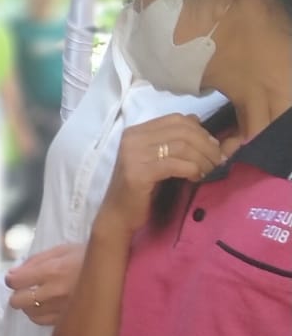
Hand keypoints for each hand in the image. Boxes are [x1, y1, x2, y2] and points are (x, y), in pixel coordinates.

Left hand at [6, 243, 86, 326]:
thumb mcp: (64, 249)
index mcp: (52, 271)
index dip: (12, 279)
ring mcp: (63, 309)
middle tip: (25, 289)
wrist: (120, 271)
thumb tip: (14, 272)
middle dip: (17, 294)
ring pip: (30, 315)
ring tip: (38, 297)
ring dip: (29, 306)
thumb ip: (37, 260)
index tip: (15, 278)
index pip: (16, 281)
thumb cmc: (90, 256)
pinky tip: (49, 306)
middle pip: (18, 302)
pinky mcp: (70, 320)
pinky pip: (44, 322)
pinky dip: (41, 315)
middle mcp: (55, 293)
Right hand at [97, 115, 221, 241]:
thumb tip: (205, 124)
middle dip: (207, 145)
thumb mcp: (159, 160)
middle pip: (182, 131)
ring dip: (202, 159)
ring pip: (182, 146)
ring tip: (208, 170)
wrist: (118, 216)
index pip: (177, 119)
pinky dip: (192, 169)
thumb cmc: (142, 190)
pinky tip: (196, 178)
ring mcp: (134, 155)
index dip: (201, 131)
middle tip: (217, 160)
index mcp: (137, 131)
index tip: (213, 147)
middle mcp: (132, 138)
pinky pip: (175, 165)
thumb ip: (177, 142)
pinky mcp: (139, 173)